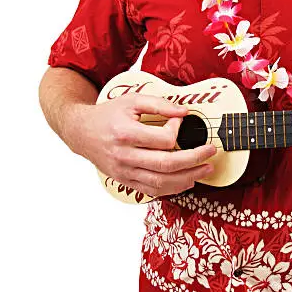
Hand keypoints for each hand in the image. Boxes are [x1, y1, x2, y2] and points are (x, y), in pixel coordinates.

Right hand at [67, 94, 216, 196]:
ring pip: (161, 182)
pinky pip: (152, 191)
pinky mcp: (125, 181)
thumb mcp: (132, 100)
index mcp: (126, 133)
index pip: (163, 140)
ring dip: (188, 178)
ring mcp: (124, 172)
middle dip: (194, 160)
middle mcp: (124, 156)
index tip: (180, 121)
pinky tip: (187, 181)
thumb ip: (160, 104)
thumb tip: (184, 112)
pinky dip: (172, 188)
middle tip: (210, 153)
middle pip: (166, 165)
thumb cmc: (108, 114)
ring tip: (205, 170)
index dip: (178, 130)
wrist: (81, 132)